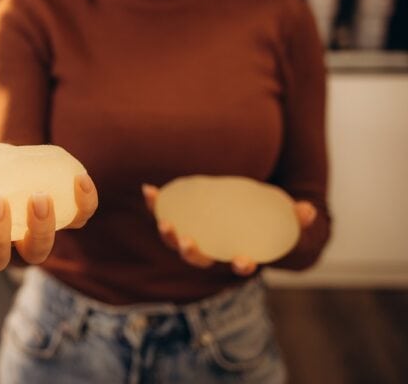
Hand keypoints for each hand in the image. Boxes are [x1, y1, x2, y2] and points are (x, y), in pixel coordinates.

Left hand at [141, 183, 316, 275]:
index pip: (240, 265)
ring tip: (164, 222)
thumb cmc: (271, 222)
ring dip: (169, 234)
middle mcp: (214, 250)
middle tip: (188, 242)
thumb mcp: (288, 221)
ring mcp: (196, 236)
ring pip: (177, 242)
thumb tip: (306, 210)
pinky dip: (157, 205)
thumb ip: (299, 219)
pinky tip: (149, 190)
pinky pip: (167, 213)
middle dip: (191, 253)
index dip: (241, 265)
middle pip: (199, 258)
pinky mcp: (183, 219)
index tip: (243, 260)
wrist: (249, 215)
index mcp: (240, 253)